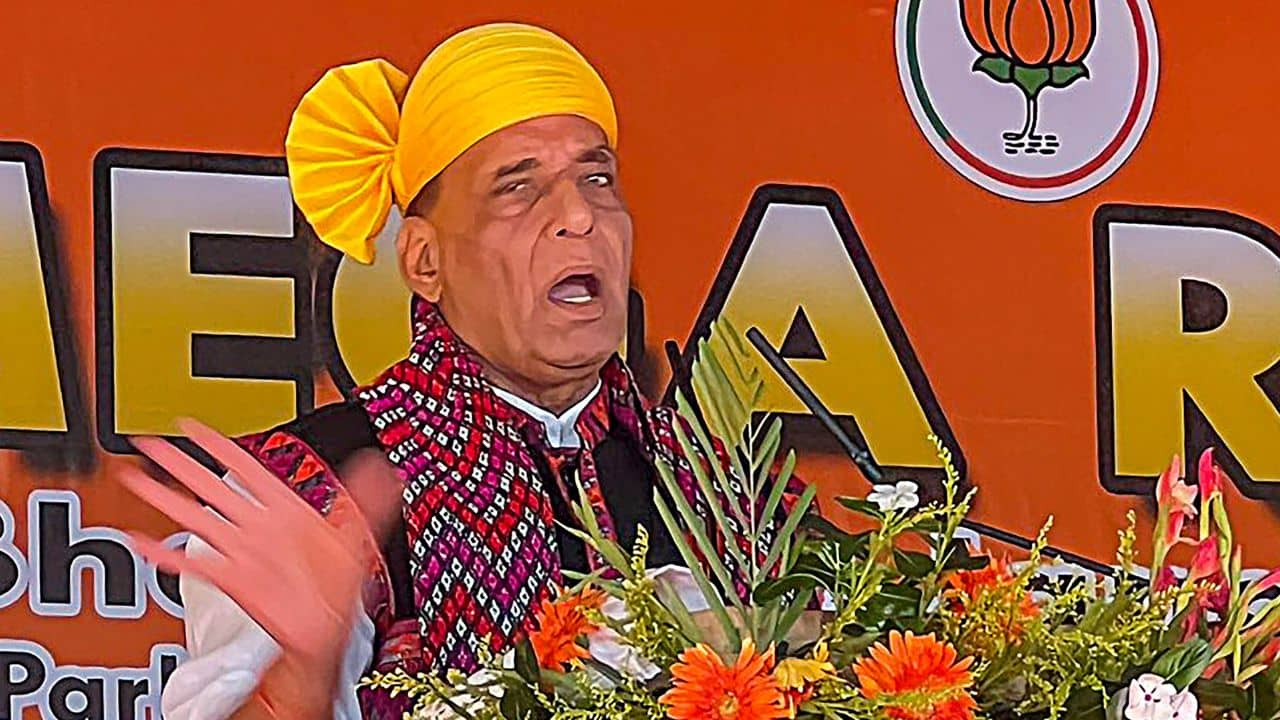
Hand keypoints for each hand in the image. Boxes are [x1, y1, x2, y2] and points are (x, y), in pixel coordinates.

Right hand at [119, 418, 401, 692]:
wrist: (325, 630)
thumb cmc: (338, 586)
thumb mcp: (358, 534)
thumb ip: (368, 496)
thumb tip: (384, 464)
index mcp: (285, 509)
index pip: (246, 467)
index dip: (220, 444)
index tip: (192, 424)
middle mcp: (258, 526)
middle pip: (210, 486)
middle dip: (179, 464)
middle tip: (148, 444)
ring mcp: (242, 551)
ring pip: (197, 517)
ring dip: (164, 499)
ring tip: (135, 480)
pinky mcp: (234, 578)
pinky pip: (195, 563)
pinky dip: (167, 554)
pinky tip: (144, 542)